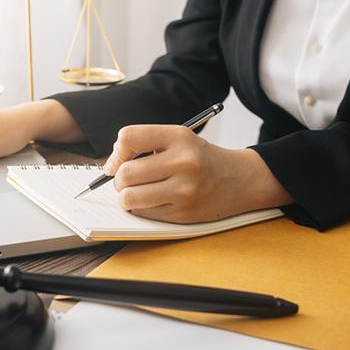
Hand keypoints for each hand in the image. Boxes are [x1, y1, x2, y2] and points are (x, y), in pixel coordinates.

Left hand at [103, 125, 292, 222]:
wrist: (239, 179)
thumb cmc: (201, 158)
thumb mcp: (179, 139)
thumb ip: (146, 145)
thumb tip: (109, 167)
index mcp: (179, 137)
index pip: (128, 137)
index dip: (116, 152)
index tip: (117, 162)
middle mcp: (184, 162)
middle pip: (125, 173)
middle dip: (119, 179)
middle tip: (128, 180)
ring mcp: (185, 190)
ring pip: (129, 197)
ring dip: (126, 197)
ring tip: (137, 192)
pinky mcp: (184, 213)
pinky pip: (144, 213)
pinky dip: (141, 208)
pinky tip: (154, 201)